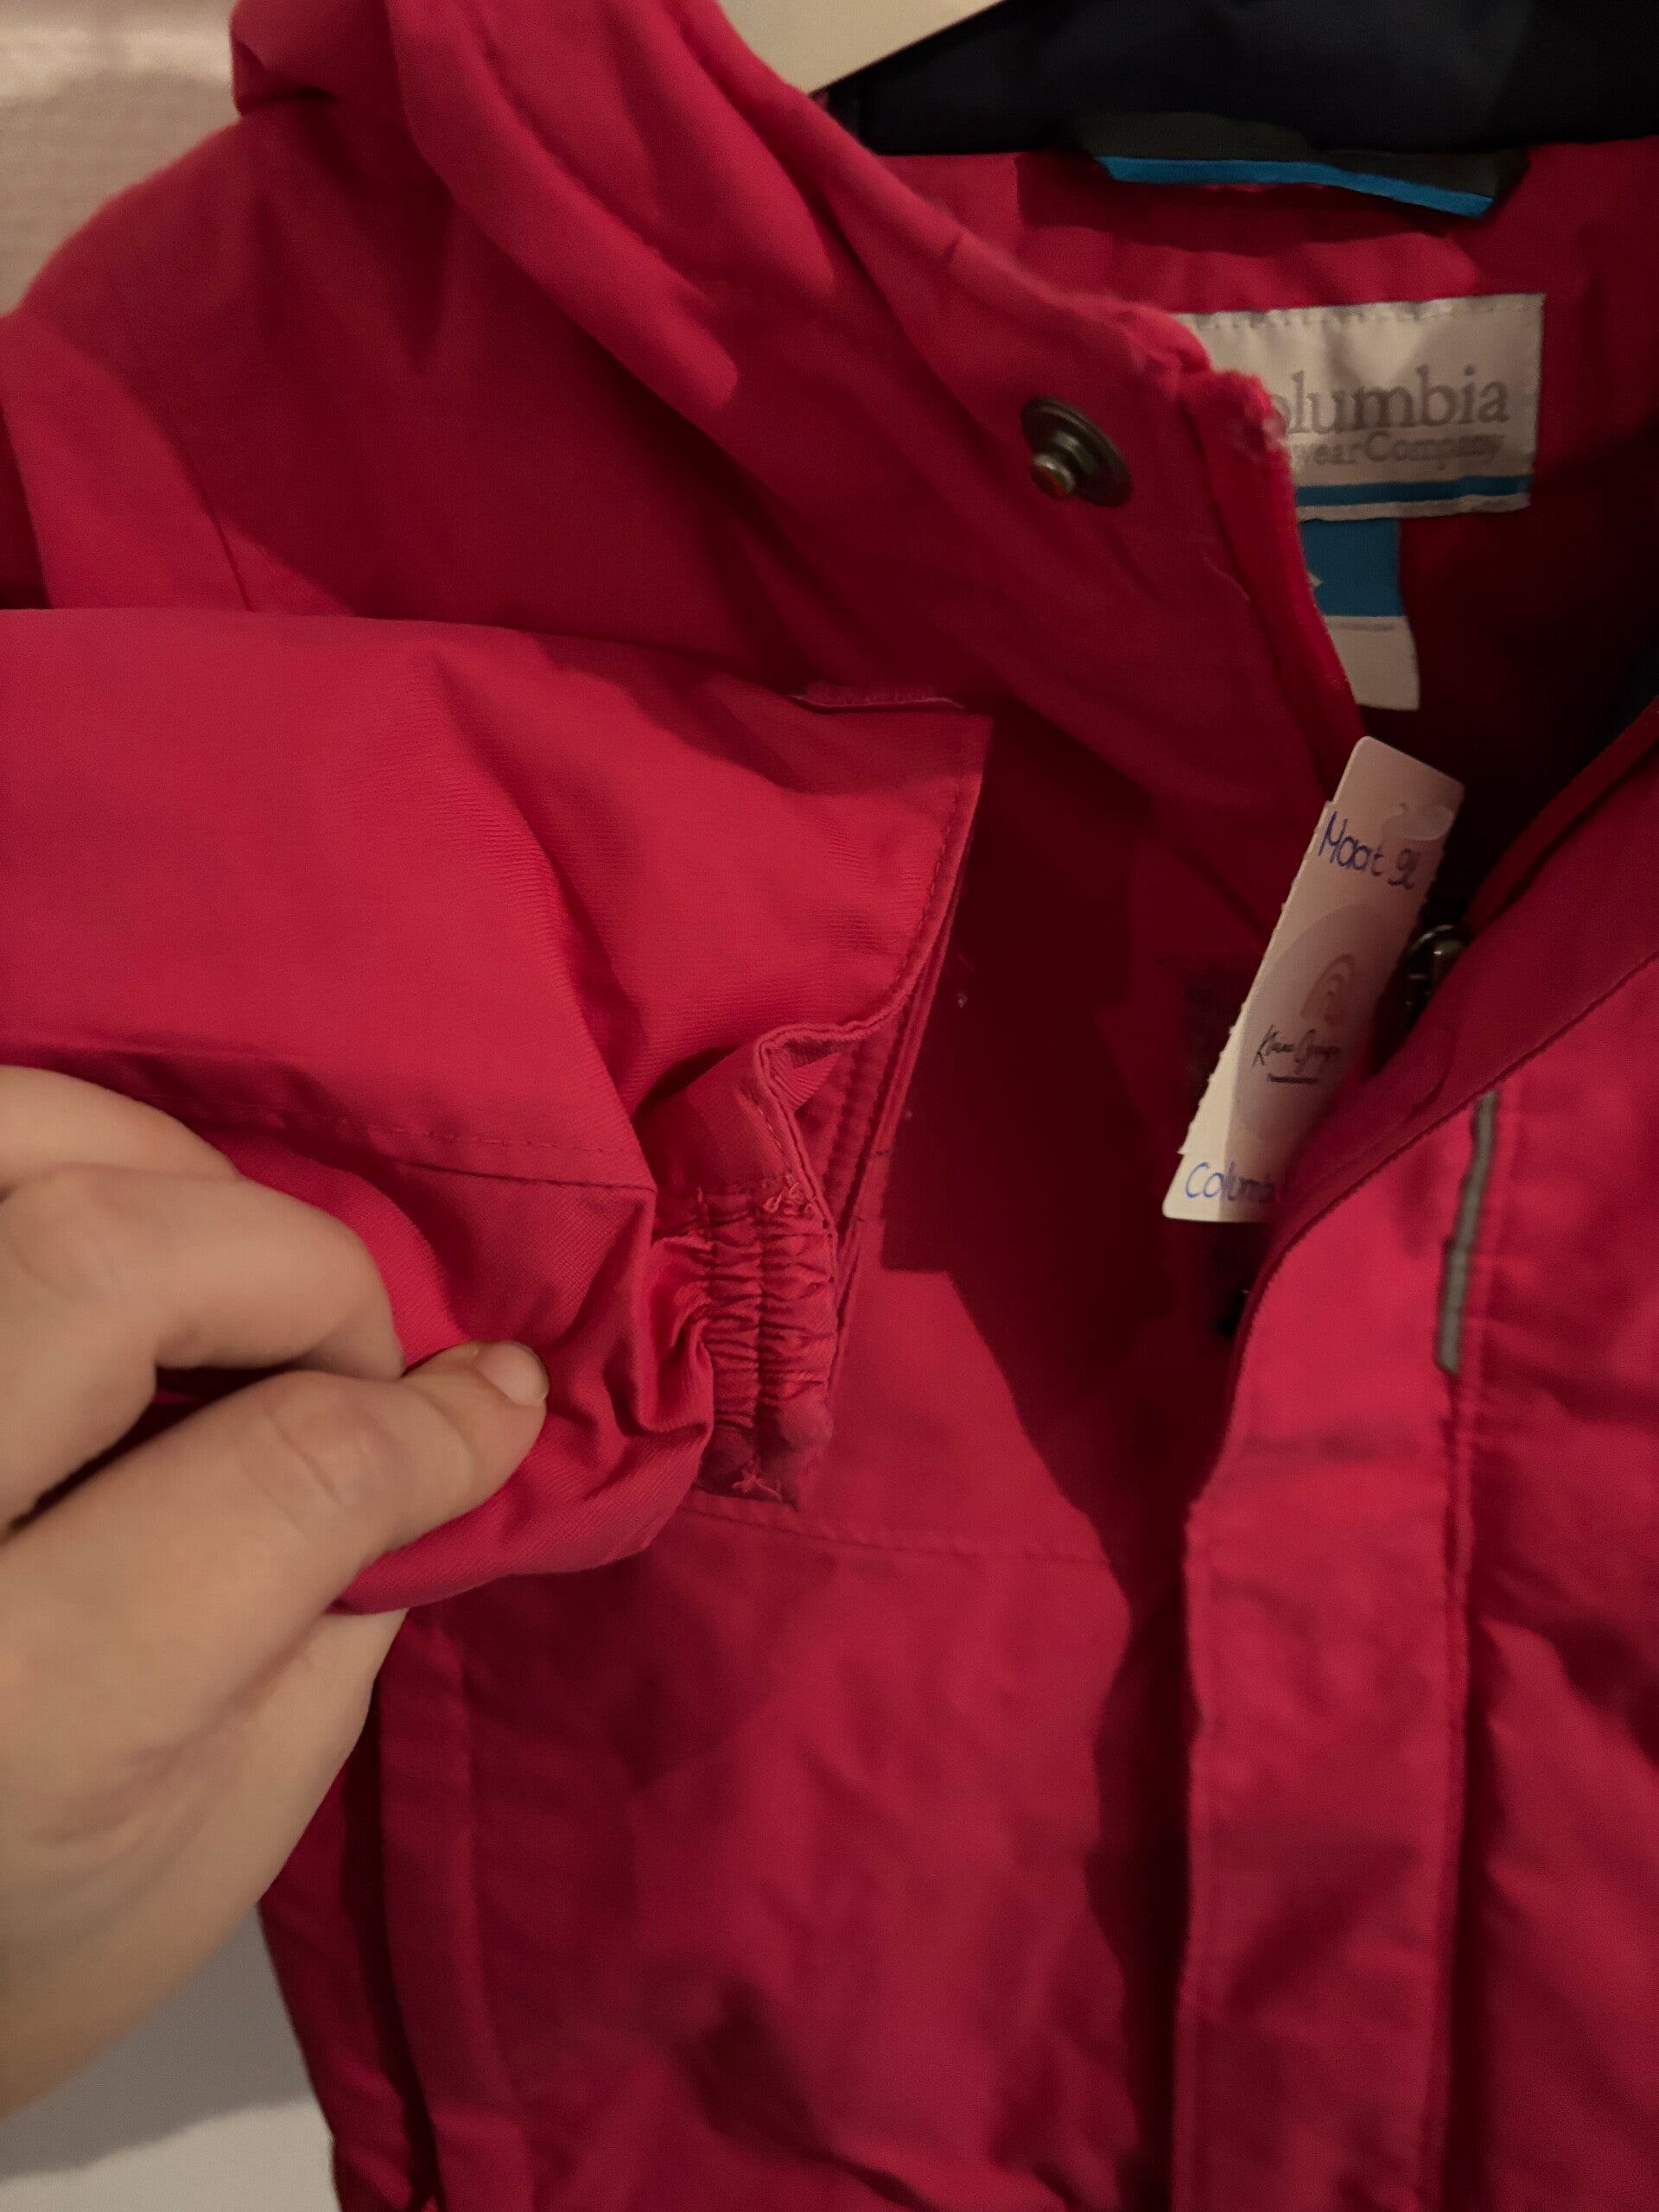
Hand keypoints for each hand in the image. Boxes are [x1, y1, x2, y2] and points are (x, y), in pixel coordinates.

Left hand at [0, 1071, 546, 2111]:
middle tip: (344, 1355)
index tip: (488, 1415)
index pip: (279, 1474)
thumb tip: (444, 1420)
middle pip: (108, 1259)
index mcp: (17, 1709)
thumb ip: (334, 1613)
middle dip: (295, 1266)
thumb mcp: (210, 1841)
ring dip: (149, 1165)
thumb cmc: (1, 1947)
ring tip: (212, 1258)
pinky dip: (34, 1165)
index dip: (426, 1422)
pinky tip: (90, 1250)